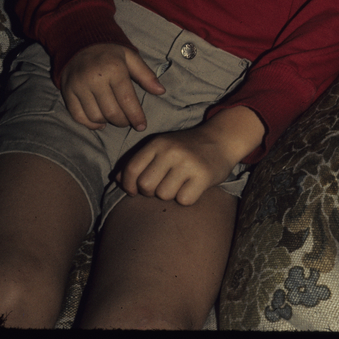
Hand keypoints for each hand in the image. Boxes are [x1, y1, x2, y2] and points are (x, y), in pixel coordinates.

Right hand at [60, 43, 164, 130]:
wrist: (80, 41)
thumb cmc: (109, 51)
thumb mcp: (130, 57)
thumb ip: (146, 75)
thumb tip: (161, 91)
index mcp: (114, 69)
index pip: (127, 100)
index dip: (136, 116)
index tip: (142, 126)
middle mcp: (95, 78)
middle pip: (111, 112)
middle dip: (123, 121)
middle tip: (128, 121)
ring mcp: (79, 86)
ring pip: (96, 116)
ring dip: (108, 122)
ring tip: (115, 118)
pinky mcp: (67, 92)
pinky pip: (78, 116)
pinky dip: (90, 124)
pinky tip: (100, 122)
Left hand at [116, 107, 264, 205]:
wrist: (221, 139)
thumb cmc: (187, 147)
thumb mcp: (162, 147)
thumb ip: (140, 161)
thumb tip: (117, 179)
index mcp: (158, 143)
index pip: (132, 169)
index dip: (128, 185)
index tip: (134, 191)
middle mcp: (171, 151)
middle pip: (146, 186)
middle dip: (151, 191)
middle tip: (162, 184)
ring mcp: (188, 163)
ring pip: (164, 195)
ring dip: (170, 194)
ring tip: (179, 184)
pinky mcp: (203, 176)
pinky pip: (183, 200)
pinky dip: (186, 198)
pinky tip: (192, 187)